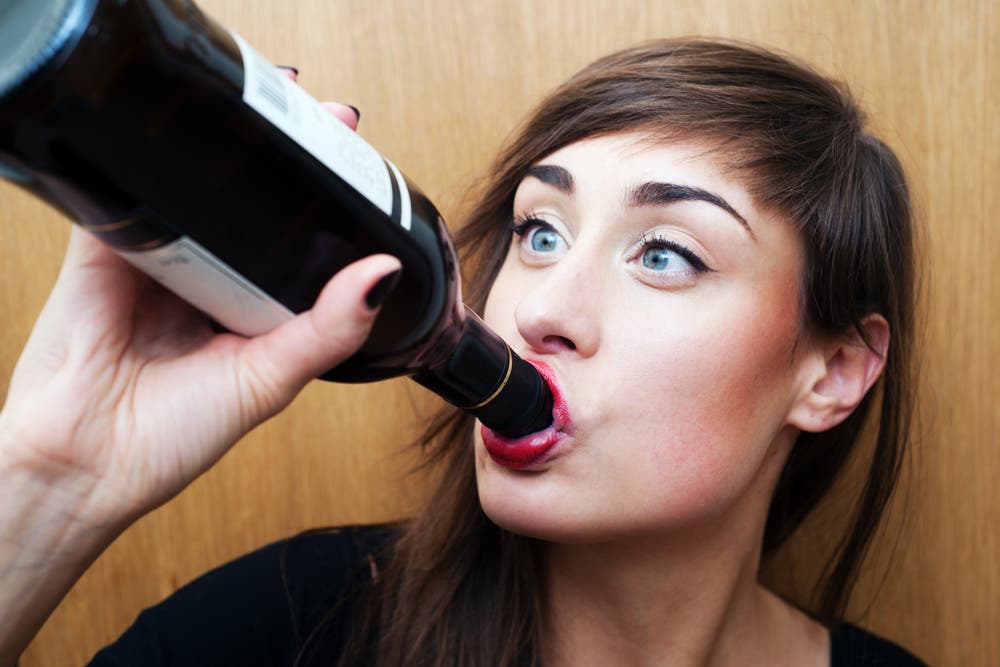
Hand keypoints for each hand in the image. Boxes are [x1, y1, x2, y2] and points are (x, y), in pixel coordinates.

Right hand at [0, 87, 392, 525]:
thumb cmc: (174, 438)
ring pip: (199, 185)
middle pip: (255, 205)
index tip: (364, 160)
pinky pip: (133, 187)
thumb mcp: (271, 380)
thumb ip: (329, 328)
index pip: (301, 243)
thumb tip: (384, 274)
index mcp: (254, 307)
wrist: (83, 463)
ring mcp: (159, 256)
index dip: (332, 202)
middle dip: (289, 159)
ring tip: (279, 98)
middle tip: (332, 115)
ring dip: (231, 147)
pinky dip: (157, 157)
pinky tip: (195, 126)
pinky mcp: (107, 245)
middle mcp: (211, 277)